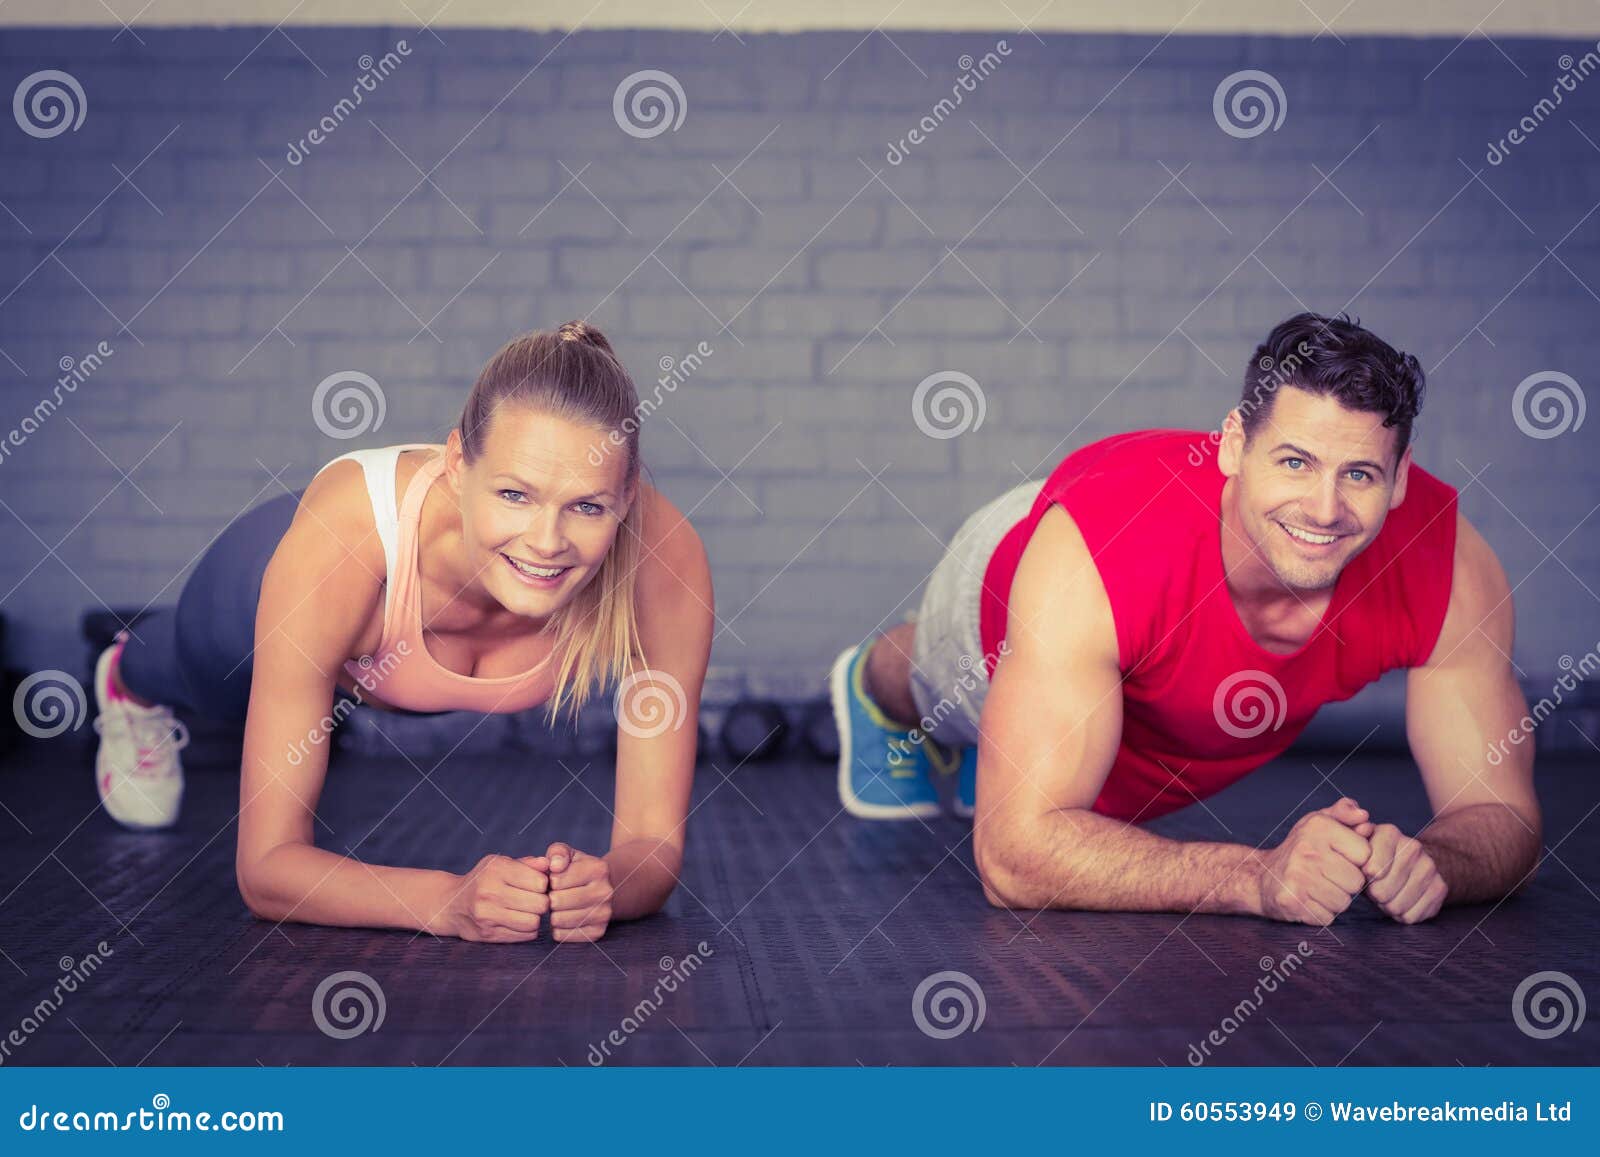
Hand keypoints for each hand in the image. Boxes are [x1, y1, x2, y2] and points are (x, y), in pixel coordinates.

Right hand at [438, 853, 549, 942]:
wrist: (452, 904)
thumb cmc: (484, 880)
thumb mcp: (501, 863)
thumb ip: (527, 863)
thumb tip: (549, 863)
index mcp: (496, 869)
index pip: (540, 882)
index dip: (544, 884)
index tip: (537, 885)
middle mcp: (489, 892)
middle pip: (540, 904)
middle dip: (543, 902)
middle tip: (535, 900)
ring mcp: (487, 916)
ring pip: (533, 923)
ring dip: (535, 918)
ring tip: (528, 911)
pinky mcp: (488, 935)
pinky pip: (524, 936)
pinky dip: (527, 930)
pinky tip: (518, 921)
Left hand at [545, 841, 613, 942]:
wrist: (602, 888)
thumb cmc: (577, 870)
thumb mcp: (569, 854)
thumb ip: (557, 852)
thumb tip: (554, 866)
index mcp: (598, 868)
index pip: (557, 880)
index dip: (549, 881)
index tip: (555, 880)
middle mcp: (605, 891)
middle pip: (557, 901)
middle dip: (549, 898)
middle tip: (554, 895)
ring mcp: (604, 914)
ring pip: (559, 920)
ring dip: (552, 914)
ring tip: (558, 906)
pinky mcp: (598, 932)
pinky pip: (564, 936)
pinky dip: (558, 929)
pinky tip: (563, 918)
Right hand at [1255, 797, 1372, 925]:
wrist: (1261, 877)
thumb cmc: (1300, 849)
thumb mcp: (1318, 823)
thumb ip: (1344, 813)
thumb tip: (1364, 815)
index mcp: (1318, 827)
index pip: (1365, 854)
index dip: (1356, 860)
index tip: (1339, 857)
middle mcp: (1307, 849)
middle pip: (1356, 882)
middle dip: (1346, 883)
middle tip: (1327, 875)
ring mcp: (1297, 876)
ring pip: (1343, 902)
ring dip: (1335, 900)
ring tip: (1317, 888)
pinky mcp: (1292, 901)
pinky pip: (1327, 917)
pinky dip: (1321, 913)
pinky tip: (1307, 900)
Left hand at [1357, 821, 1447, 923]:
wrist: (1411, 861)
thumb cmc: (1371, 854)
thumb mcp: (1354, 840)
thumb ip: (1349, 827)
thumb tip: (1362, 826)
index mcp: (1389, 833)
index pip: (1373, 867)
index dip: (1366, 877)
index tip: (1366, 875)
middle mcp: (1413, 848)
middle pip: (1382, 890)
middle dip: (1374, 894)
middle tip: (1374, 888)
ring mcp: (1429, 868)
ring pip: (1397, 906)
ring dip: (1387, 906)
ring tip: (1385, 895)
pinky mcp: (1440, 888)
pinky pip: (1412, 916)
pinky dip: (1402, 915)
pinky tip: (1400, 901)